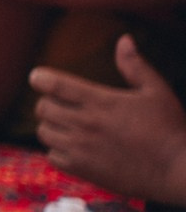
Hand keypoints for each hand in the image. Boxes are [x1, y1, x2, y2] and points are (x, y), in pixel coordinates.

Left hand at [33, 37, 185, 203]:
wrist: (176, 172)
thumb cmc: (169, 129)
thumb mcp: (156, 91)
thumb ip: (135, 65)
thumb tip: (124, 39)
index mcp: (101, 102)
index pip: (54, 84)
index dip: (40, 78)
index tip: (39, 77)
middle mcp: (86, 124)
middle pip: (42, 107)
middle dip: (48, 101)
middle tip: (63, 103)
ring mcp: (82, 149)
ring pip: (44, 131)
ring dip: (52, 125)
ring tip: (69, 124)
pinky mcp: (82, 170)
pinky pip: (52, 156)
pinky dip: (57, 150)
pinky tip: (74, 146)